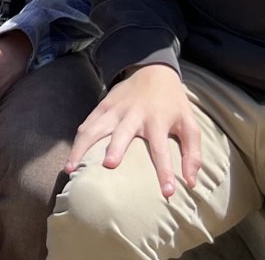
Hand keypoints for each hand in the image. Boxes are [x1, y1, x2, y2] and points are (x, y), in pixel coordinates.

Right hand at [65, 63, 200, 198]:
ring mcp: (115, 109)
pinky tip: (71, 158)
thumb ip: (193, 153)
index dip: (165, 171)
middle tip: (110, 165)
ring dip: (82, 147)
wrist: (153, 70)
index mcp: (158, 120)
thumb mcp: (190, 124)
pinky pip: (87, 123)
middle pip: (123, 133)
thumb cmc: (173, 104)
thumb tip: (192, 182)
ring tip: (71, 169)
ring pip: (95, 128)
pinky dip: (78, 140)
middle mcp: (134, 114)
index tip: (168, 192)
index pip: (162, 149)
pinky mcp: (103, 105)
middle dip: (116, 148)